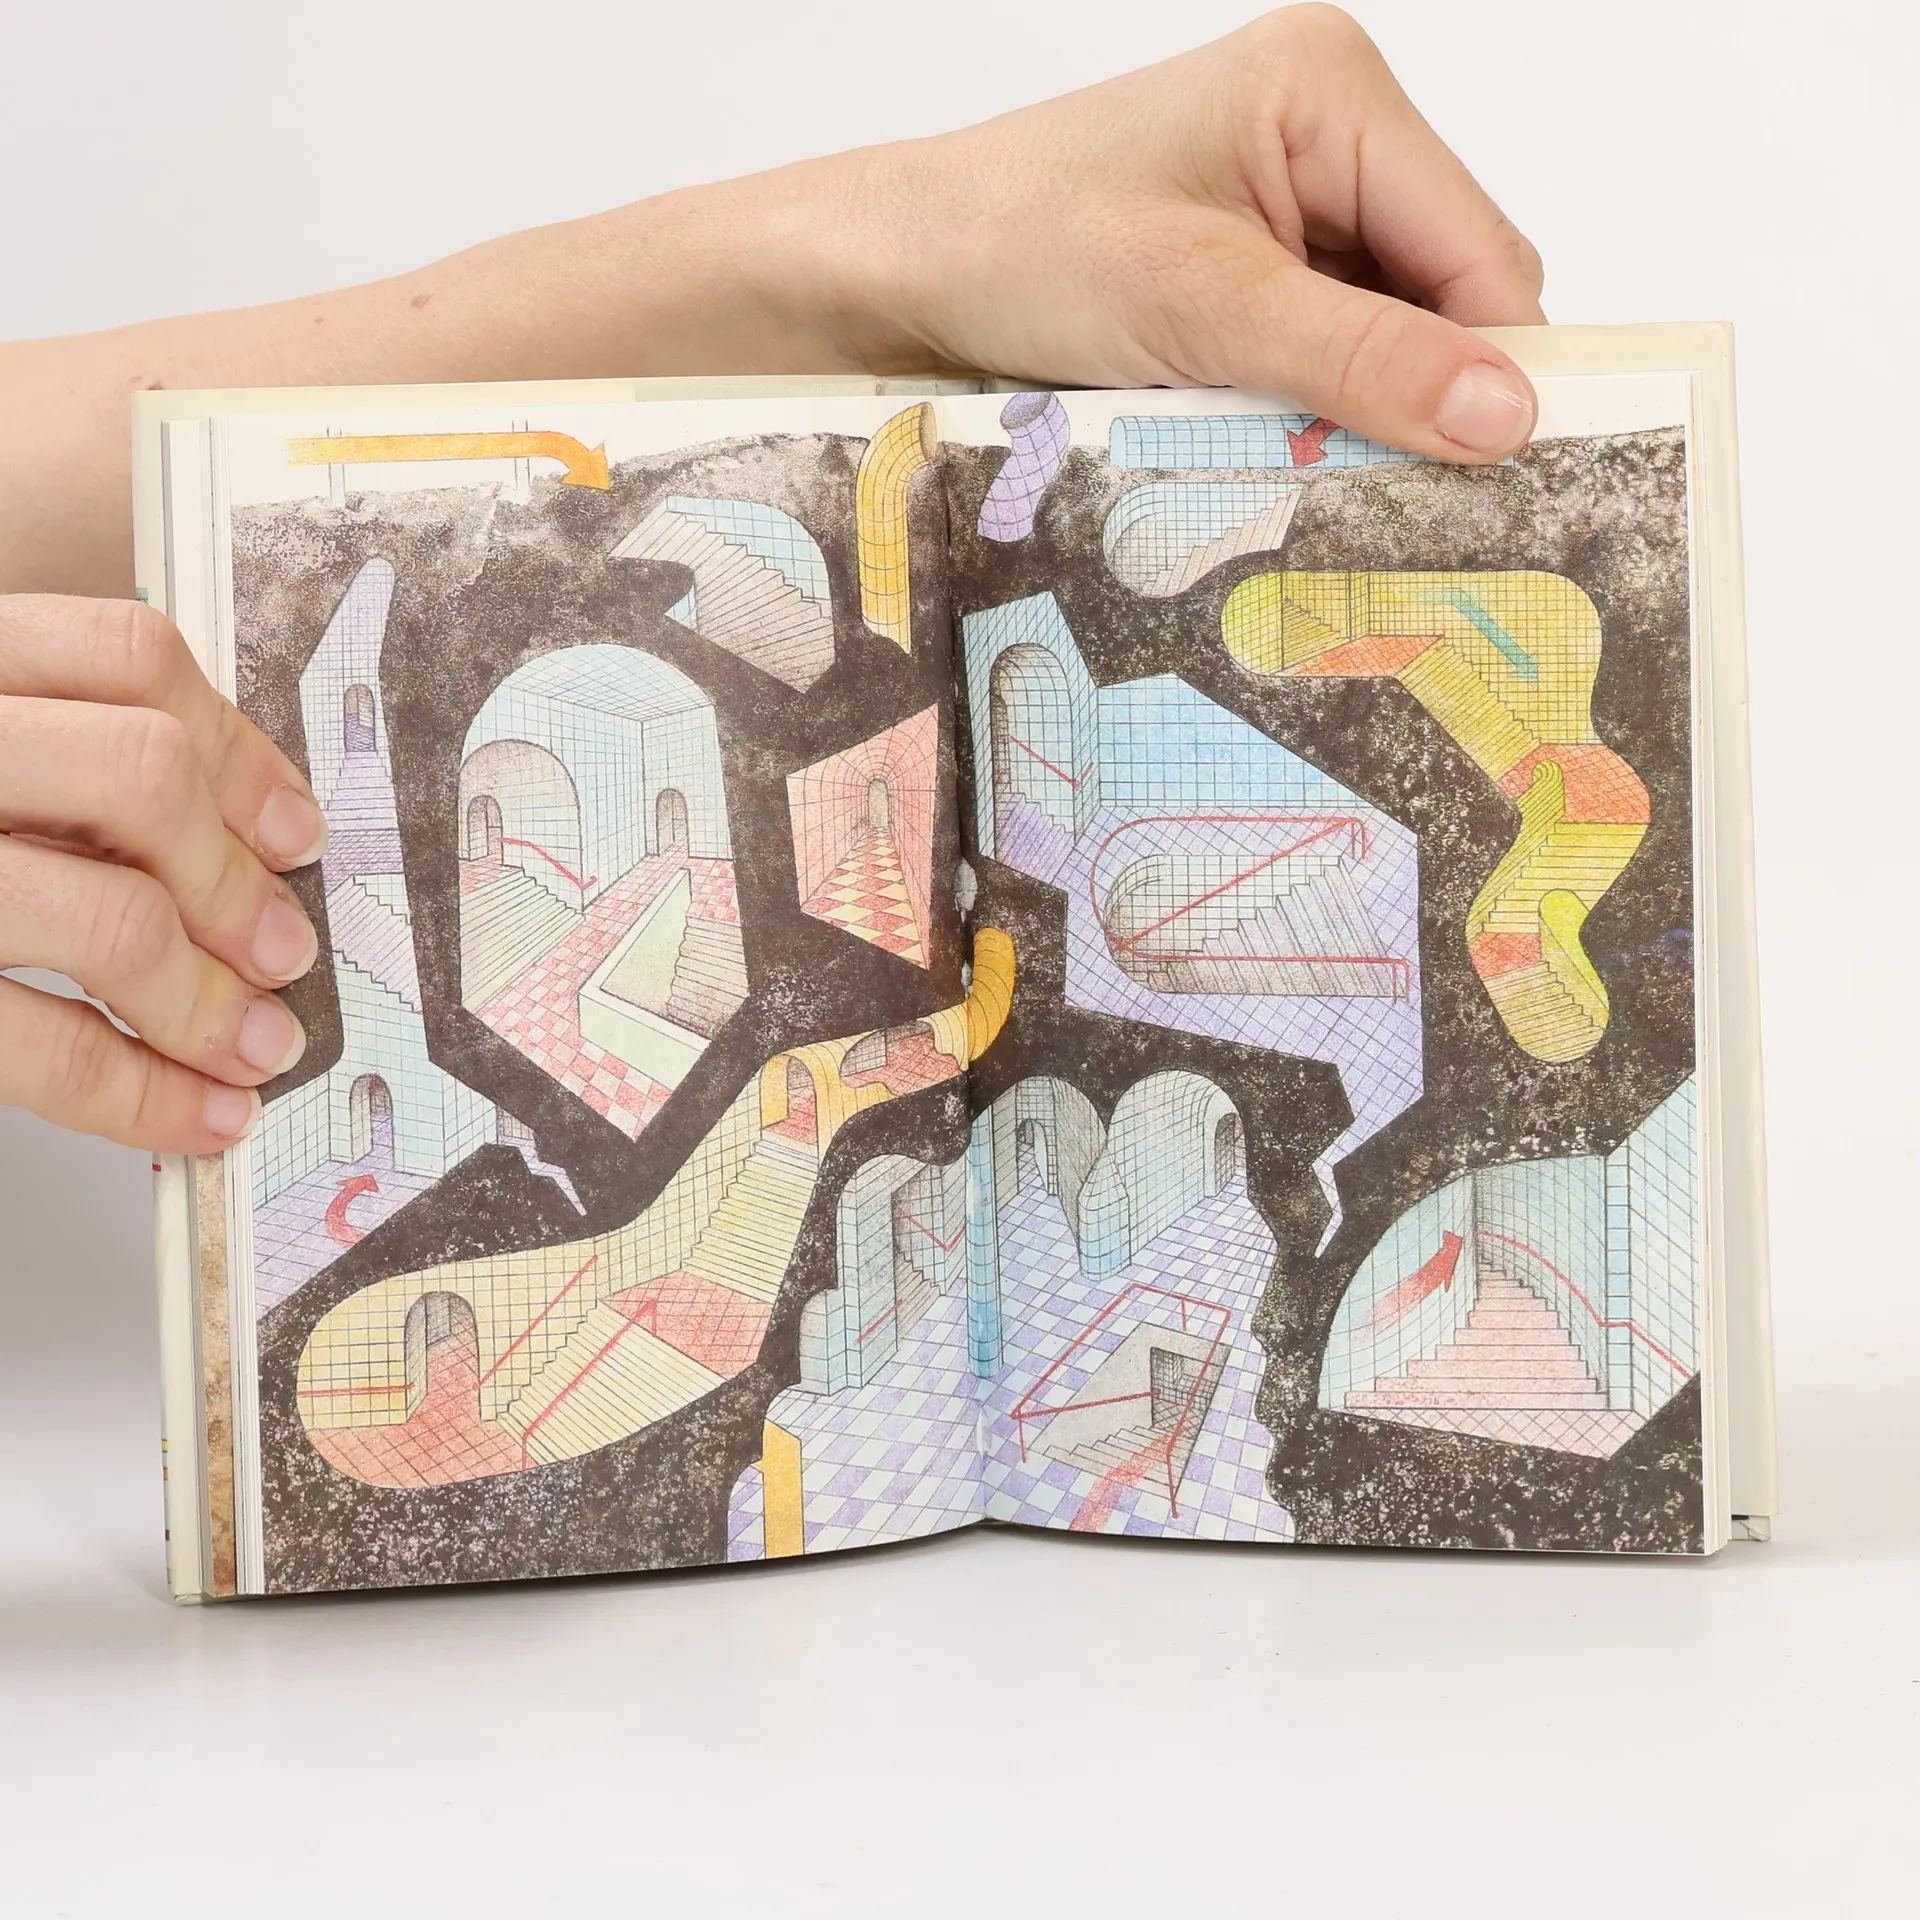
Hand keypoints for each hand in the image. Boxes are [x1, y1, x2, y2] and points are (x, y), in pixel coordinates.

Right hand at [0, 597, 326, 1150]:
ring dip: (205, 1002)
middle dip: (233, 883)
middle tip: (281, 953)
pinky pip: (31, 1041)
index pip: (125, 656)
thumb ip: (43, 753)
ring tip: (253, 1048)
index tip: (293, 831)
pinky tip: (191, 1116)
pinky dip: (136, 1092)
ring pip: (104, 915)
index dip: (238, 750)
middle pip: (141, 775)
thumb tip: (241, 836)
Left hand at [833, 5, 1545, 458]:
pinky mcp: (1244, 279)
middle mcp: (1324, 140)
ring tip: (1307, 477)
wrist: (894, 276)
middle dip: (1419, 396)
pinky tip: (1270, 457)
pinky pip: (1320, 360)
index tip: (1500, 480)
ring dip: (1354, 416)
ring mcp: (1284, 213)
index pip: (1480, 250)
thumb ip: (1357, 357)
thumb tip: (1503, 413)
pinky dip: (1306, 418)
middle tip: (1393, 500)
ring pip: (1384, 342)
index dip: (1496, 365)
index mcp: (1332, 93)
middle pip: (1442, 298)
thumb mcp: (1199, 305)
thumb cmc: (1016, 244)